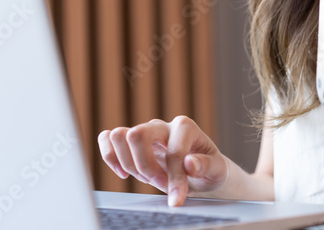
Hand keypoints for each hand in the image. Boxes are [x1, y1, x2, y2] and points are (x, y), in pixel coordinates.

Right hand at [98, 115, 228, 205]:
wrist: (200, 169)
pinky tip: (123, 172)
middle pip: (136, 135)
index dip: (174, 179)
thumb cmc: (208, 168)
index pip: (172, 152)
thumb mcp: (216, 169)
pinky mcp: (131, 140)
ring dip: (129, 164)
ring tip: (146, 177)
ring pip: (119, 136)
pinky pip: (107, 138)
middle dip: (145, 167)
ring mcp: (144, 130)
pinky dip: (110, 156)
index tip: (177, 200)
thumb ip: (205, 165)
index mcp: (185, 127)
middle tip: (159, 183)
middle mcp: (162, 125)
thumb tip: (189, 163)